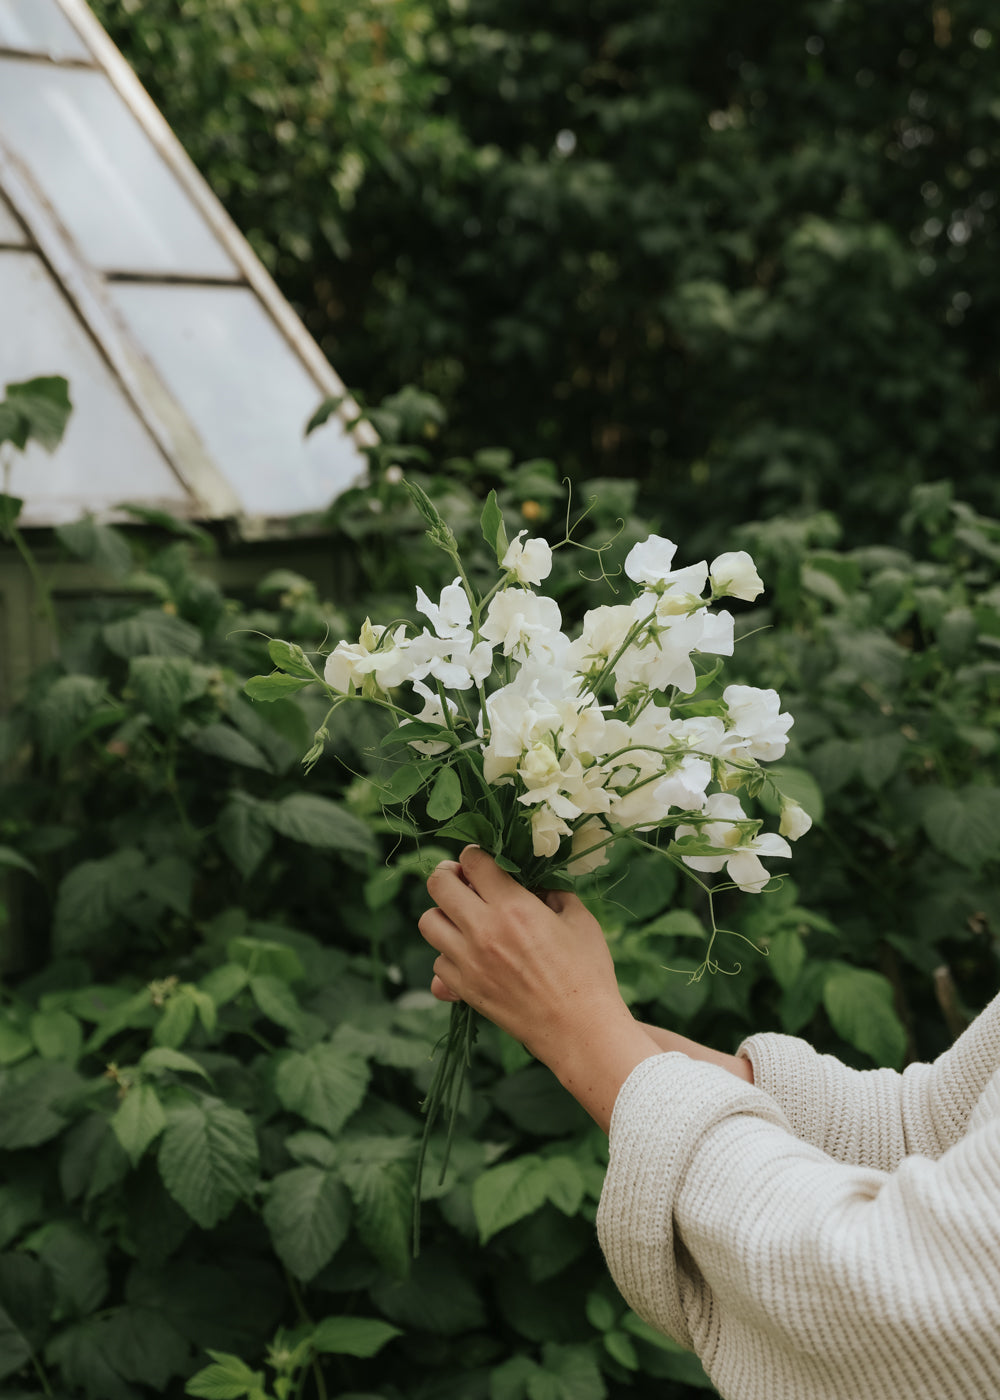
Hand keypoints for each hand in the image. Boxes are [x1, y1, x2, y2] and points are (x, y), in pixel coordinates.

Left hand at [419, 847, 661, 1129]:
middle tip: (461, 880)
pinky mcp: (464, 989)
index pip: (473, 861)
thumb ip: (552, 893)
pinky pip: (437, 963)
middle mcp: (483, 930)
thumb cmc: (587, 972)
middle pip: (438, 886)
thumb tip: (534, 882)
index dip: (475, 854)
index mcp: (513, 906)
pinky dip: (449, 955)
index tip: (481, 860)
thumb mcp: (579, 920)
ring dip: (442, 915)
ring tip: (463, 919)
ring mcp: (468, 962)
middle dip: (447, 875)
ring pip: (427, 923)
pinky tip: (470, 956)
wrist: (579, 1030)